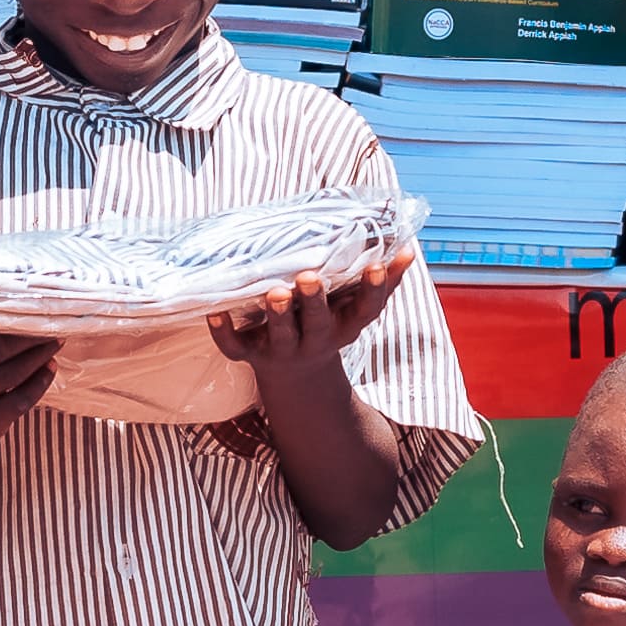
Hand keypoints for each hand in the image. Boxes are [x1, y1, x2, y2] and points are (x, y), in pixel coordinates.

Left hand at [211, 251, 411, 380]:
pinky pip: (235, 348)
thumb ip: (383, 283)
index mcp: (343, 327)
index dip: (373, 291)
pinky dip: (224, 333)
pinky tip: (214, 313)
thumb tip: (410, 249)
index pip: (364, 311)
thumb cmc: (328, 325)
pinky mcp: (251, 354)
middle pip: (318, 325)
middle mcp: (315, 341)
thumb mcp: (356, 310)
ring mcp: (282, 350)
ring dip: (277, 316)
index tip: (376, 267)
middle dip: (314, 302)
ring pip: (281, 336)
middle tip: (308, 277)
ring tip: (275, 292)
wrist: (295, 376)